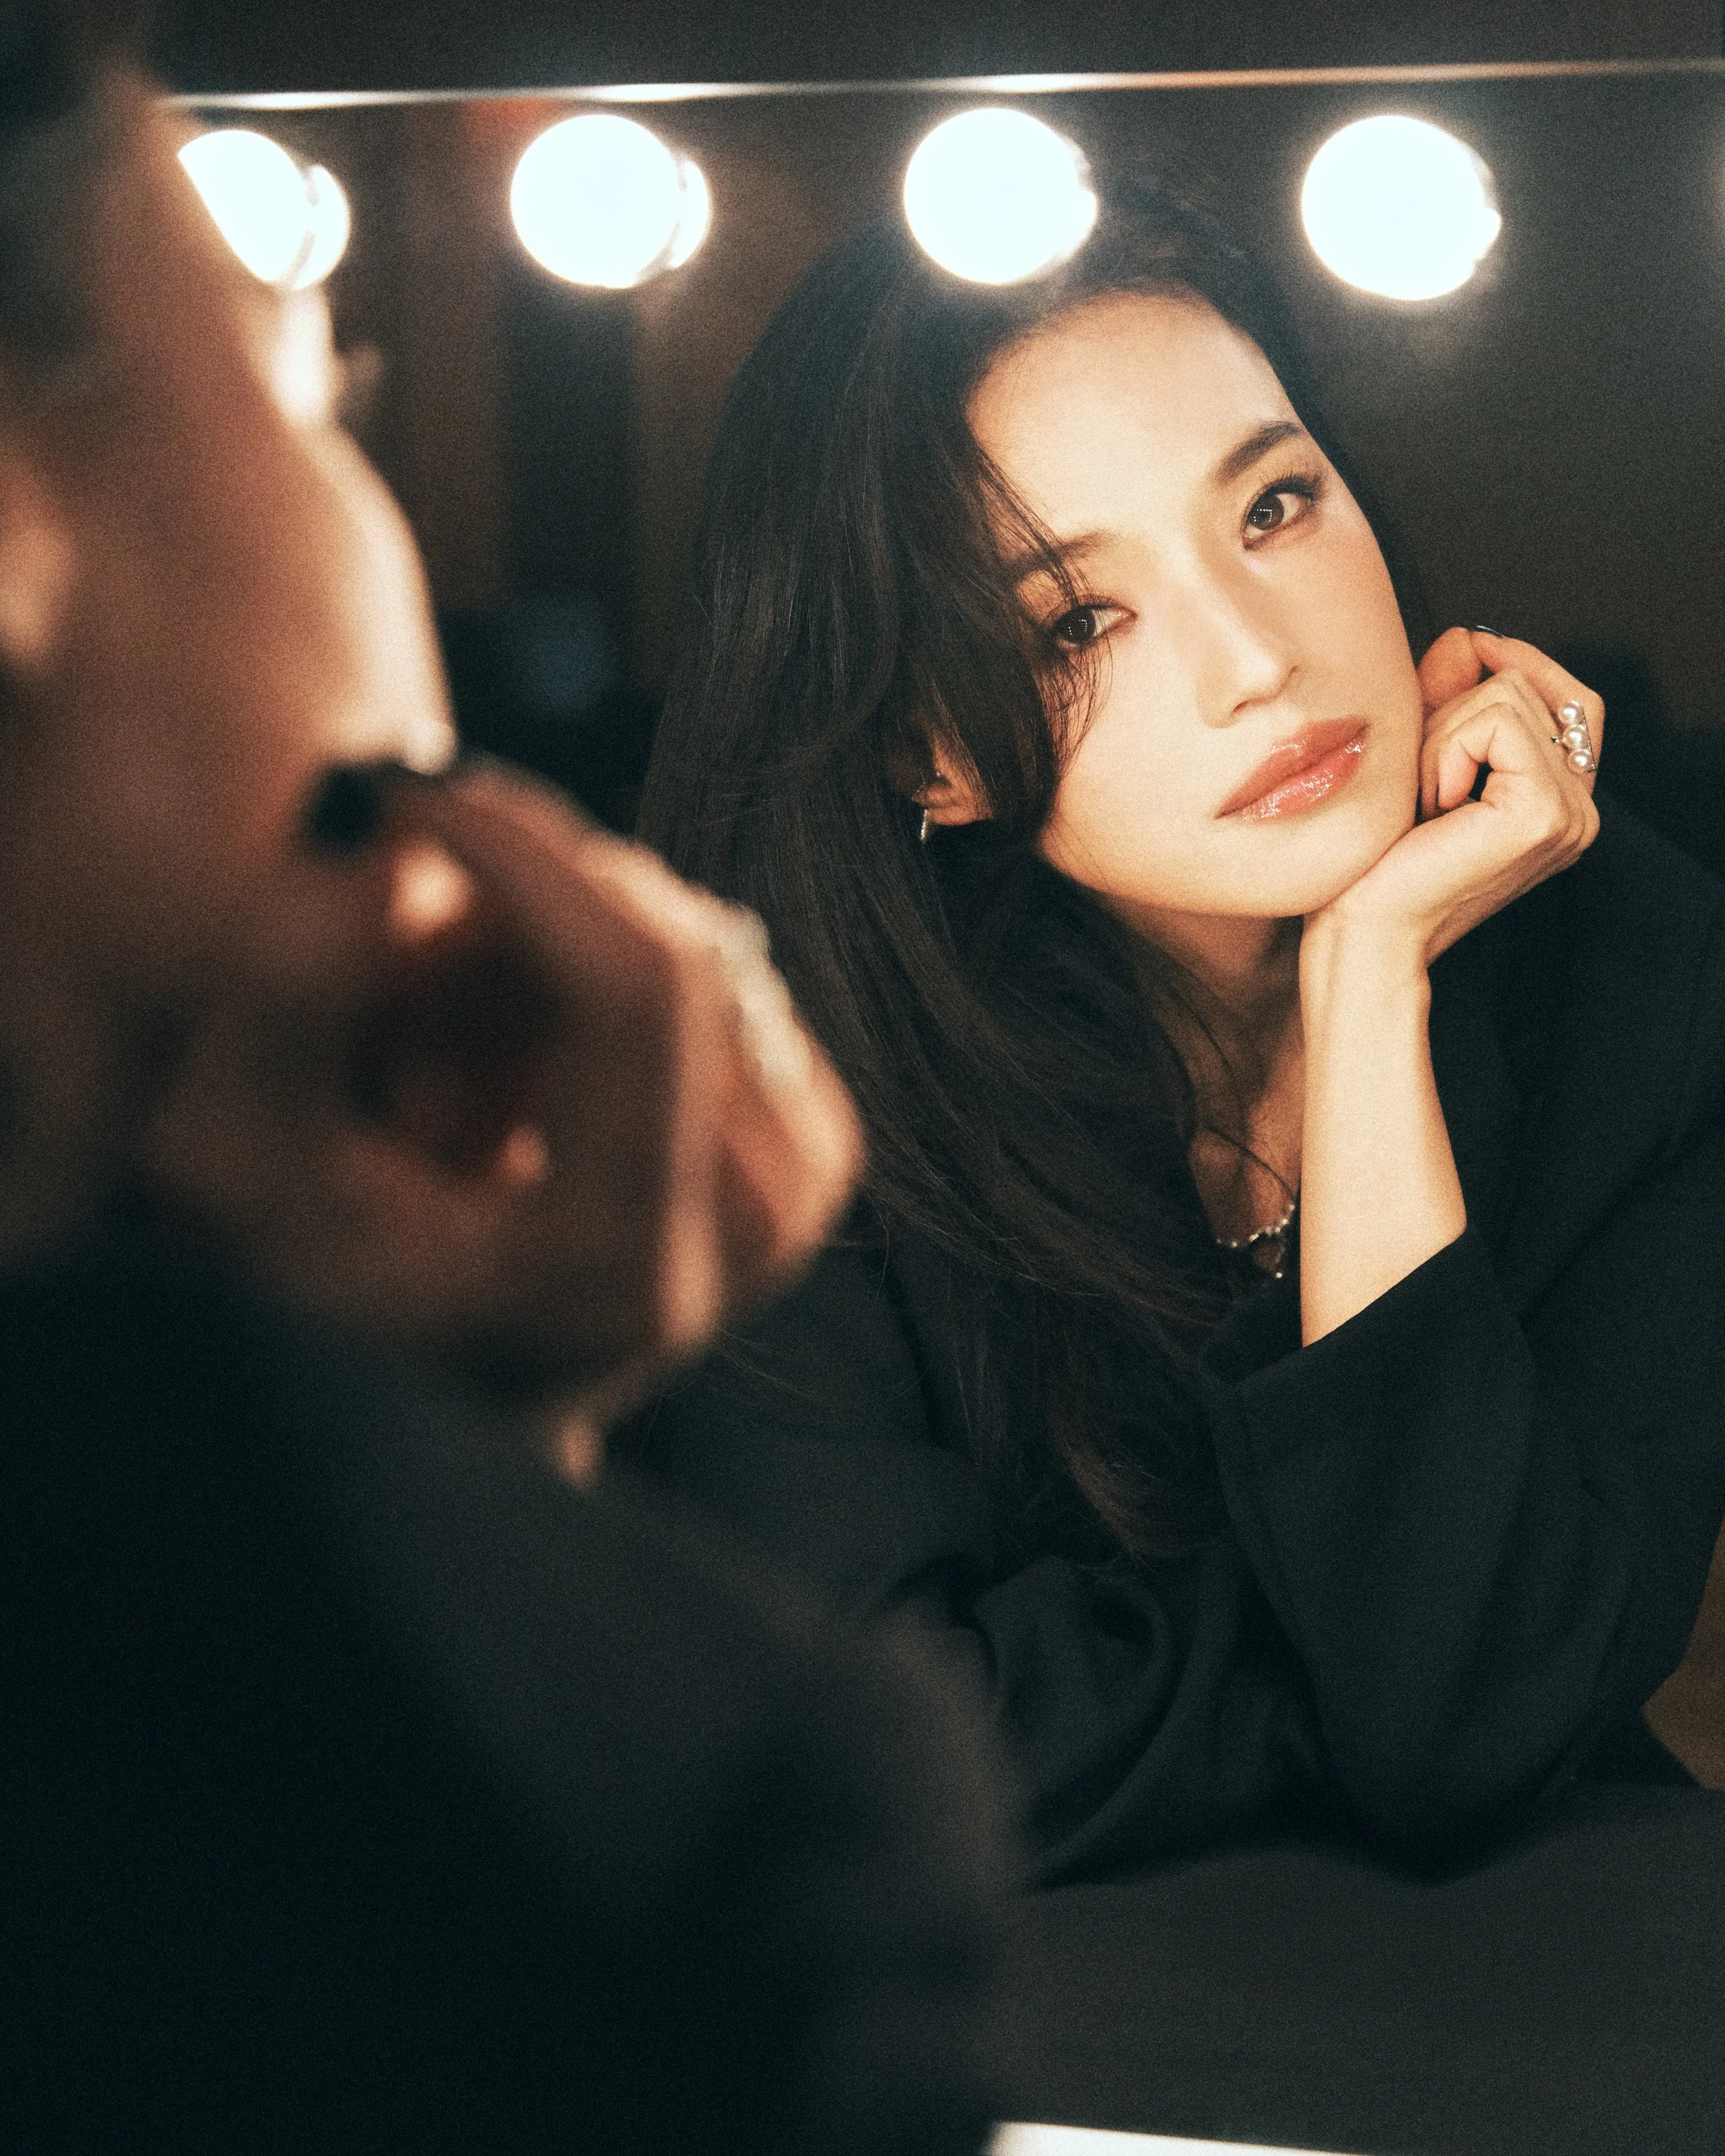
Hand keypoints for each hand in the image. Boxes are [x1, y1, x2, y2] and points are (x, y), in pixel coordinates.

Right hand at [141, 760, 863, 1430]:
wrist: (395, 1377)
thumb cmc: (294, 1272)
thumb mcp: (225, 1142)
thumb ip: (288, 991)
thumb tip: (399, 854)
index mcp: (613, 1274)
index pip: (638, 990)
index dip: (528, 855)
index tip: (410, 793)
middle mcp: (730, 1253)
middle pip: (687, 961)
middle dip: (529, 914)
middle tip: (394, 956)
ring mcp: (783, 1209)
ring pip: (709, 964)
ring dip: (558, 959)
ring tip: (434, 1051)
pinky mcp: (797, 1168)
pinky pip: (731, 994)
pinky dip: (611, 988)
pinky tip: (515, 1061)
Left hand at [1307, 627, 1601, 970]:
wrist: (1363, 929)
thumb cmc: (1379, 862)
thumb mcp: (1418, 757)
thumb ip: (1447, 695)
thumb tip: (1467, 638)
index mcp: (1559, 800)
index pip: (1572, 698)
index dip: (1518, 662)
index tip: (1463, 655)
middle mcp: (1578, 809)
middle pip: (1528, 686)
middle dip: (1453, 713)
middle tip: (1422, 782)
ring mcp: (1570, 813)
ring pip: (1507, 695)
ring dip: (1442, 736)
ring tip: (1426, 799)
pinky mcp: (1544, 814)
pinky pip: (1496, 722)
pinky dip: (1447, 749)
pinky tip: (1434, 804)